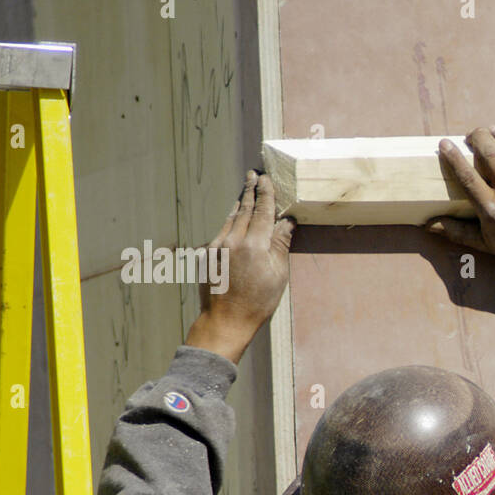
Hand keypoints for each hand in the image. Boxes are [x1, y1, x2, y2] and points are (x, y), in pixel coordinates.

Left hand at [186, 170, 295, 363]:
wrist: (226, 320)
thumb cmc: (258, 301)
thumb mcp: (278, 274)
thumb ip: (280, 244)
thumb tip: (286, 222)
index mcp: (254, 245)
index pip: (261, 211)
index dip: (265, 193)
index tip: (266, 178)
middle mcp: (233, 241)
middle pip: (244, 208)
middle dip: (249, 190)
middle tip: (253, 174)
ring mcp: (217, 246)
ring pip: (230, 217)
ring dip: (239, 201)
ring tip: (245, 189)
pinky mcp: (208, 253)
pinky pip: (222, 230)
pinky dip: (230, 219)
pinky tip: (234, 216)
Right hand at [425, 127, 494, 262]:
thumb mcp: (485, 244)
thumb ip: (457, 232)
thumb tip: (428, 226)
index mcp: (490, 208)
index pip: (466, 176)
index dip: (453, 156)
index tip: (445, 143)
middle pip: (489, 152)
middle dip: (477, 136)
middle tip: (473, 134)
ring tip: (493, 130)